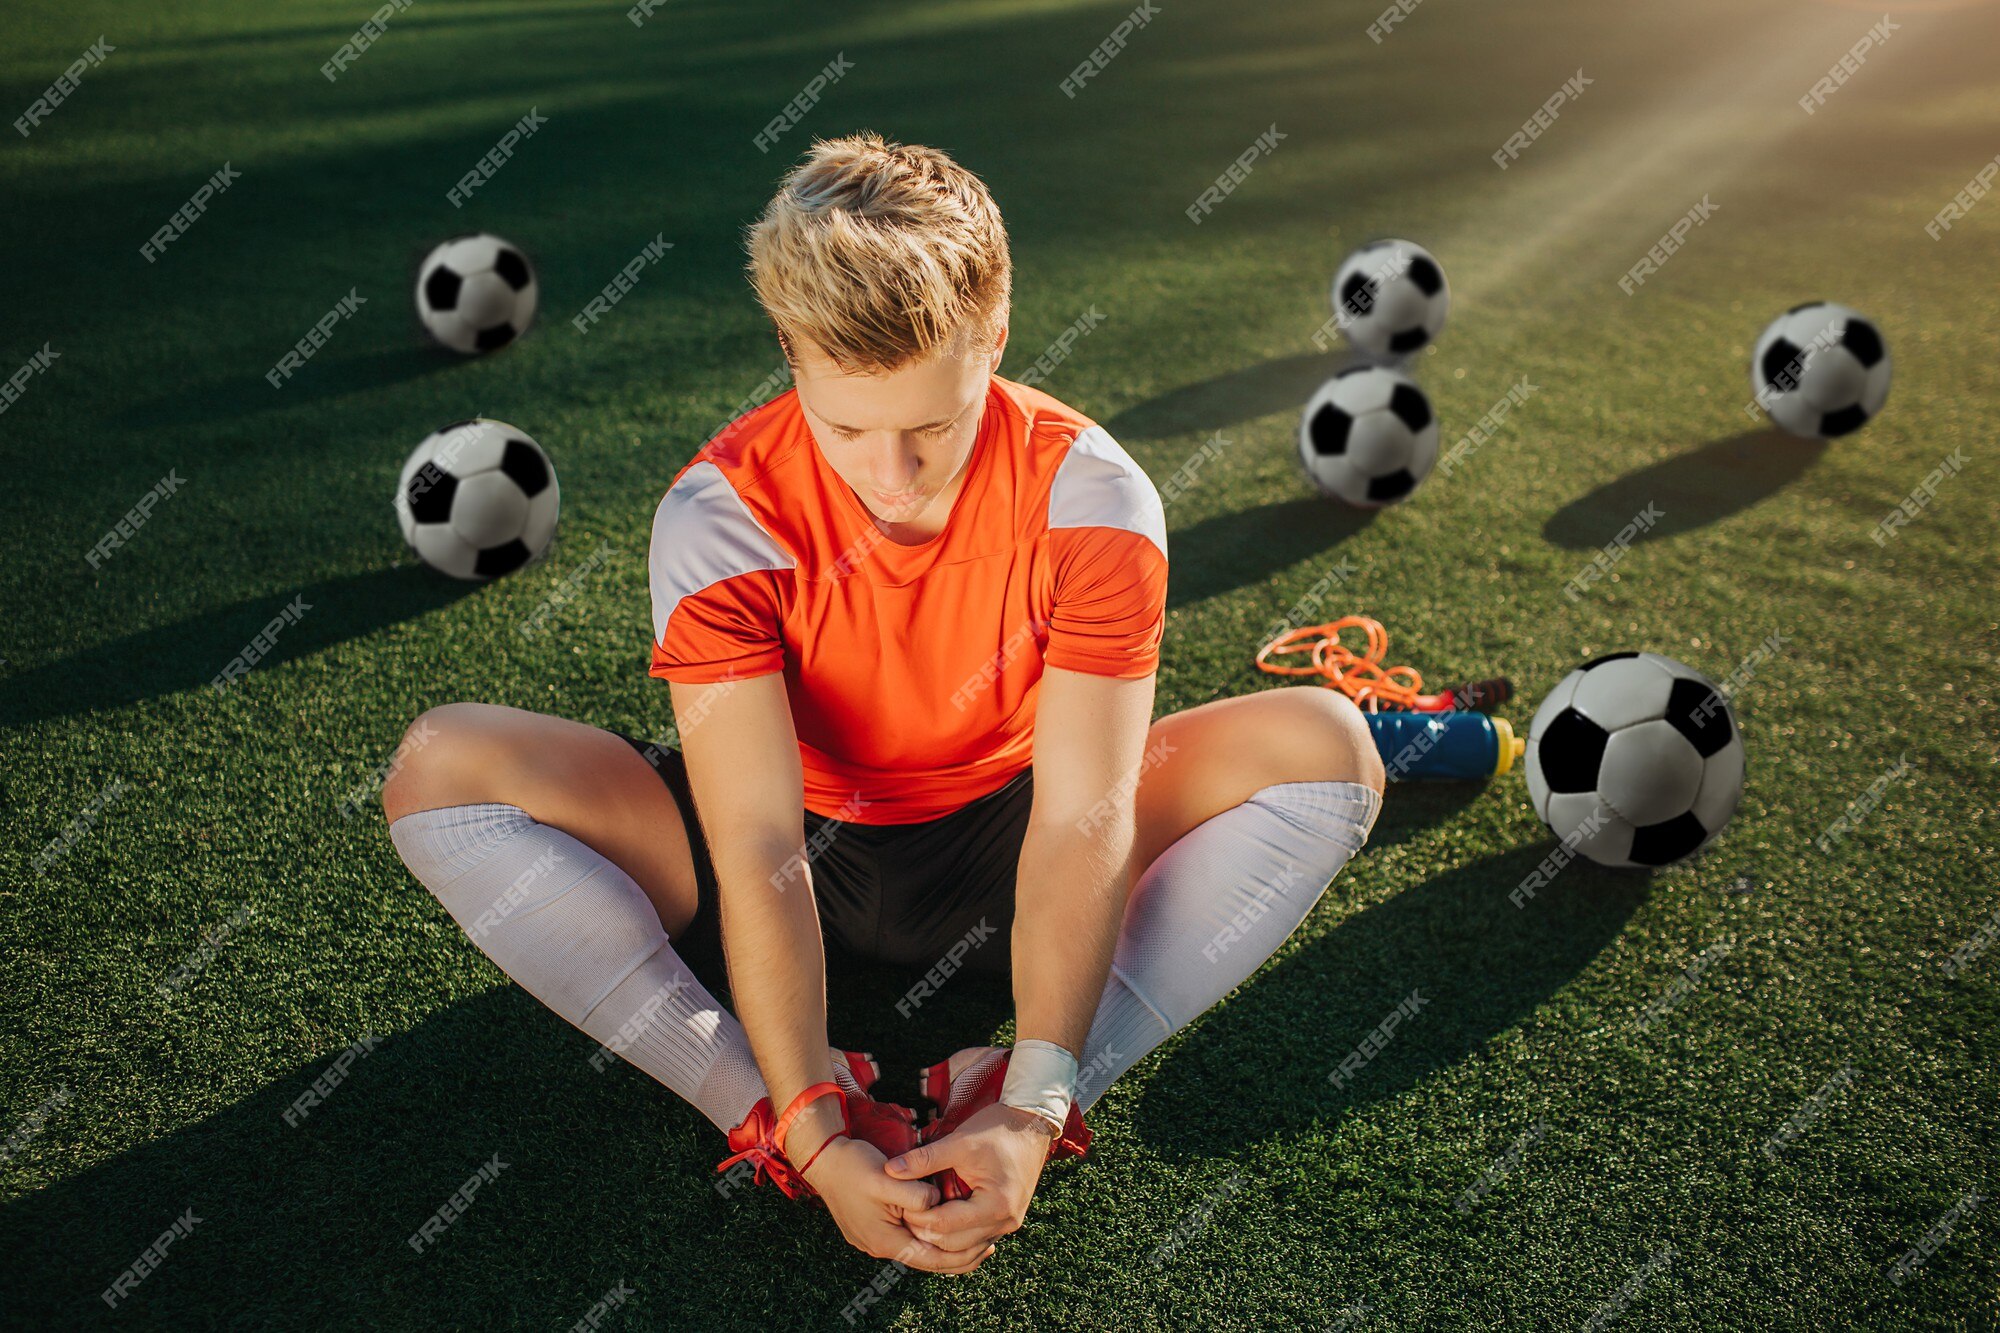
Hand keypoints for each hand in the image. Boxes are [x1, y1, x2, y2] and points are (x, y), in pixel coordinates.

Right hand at [801, 1136, 992, 1273]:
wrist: (822, 1158)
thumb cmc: (853, 1166)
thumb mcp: (888, 1178)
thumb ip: (915, 1194)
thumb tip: (936, 1203)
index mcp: (885, 1240)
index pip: (931, 1259)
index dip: (961, 1256)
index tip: (986, 1246)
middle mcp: (879, 1246)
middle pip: (925, 1259)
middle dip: (956, 1256)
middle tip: (986, 1246)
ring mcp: (874, 1238)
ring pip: (916, 1249)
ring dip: (942, 1245)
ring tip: (970, 1239)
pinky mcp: (872, 1227)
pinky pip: (906, 1239)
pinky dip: (926, 1236)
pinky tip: (940, 1225)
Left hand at [883, 1103, 1053, 1255]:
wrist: (1031, 1124)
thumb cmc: (997, 1129)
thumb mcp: (959, 1142)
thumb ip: (924, 1159)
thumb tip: (891, 1170)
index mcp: (996, 1205)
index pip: (945, 1226)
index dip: (918, 1218)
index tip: (899, 1205)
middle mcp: (1005, 1222)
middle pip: (953, 1245)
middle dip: (925, 1232)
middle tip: (903, 1215)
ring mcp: (1007, 1224)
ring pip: (964, 1248)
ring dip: (939, 1239)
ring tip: (917, 1219)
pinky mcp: (1005, 1220)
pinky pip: (975, 1241)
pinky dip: (955, 1237)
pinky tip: (937, 1223)